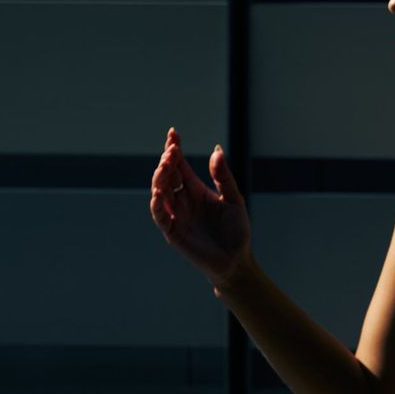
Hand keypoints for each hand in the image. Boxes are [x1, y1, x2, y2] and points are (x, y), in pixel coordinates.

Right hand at [149, 127, 252, 286]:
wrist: (237, 261)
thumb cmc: (237, 231)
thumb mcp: (234, 200)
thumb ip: (224, 177)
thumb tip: (217, 149)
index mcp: (197, 190)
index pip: (180, 166)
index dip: (174, 149)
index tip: (173, 132)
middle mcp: (183, 201)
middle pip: (168, 176)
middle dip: (167, 161)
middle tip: (171, 149)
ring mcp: (177, 216)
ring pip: (160, 193)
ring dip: (160, 178)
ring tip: (165, 164)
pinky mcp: (173, 233)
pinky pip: (160, 216)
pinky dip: (157, 204)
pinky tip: (158, 192)